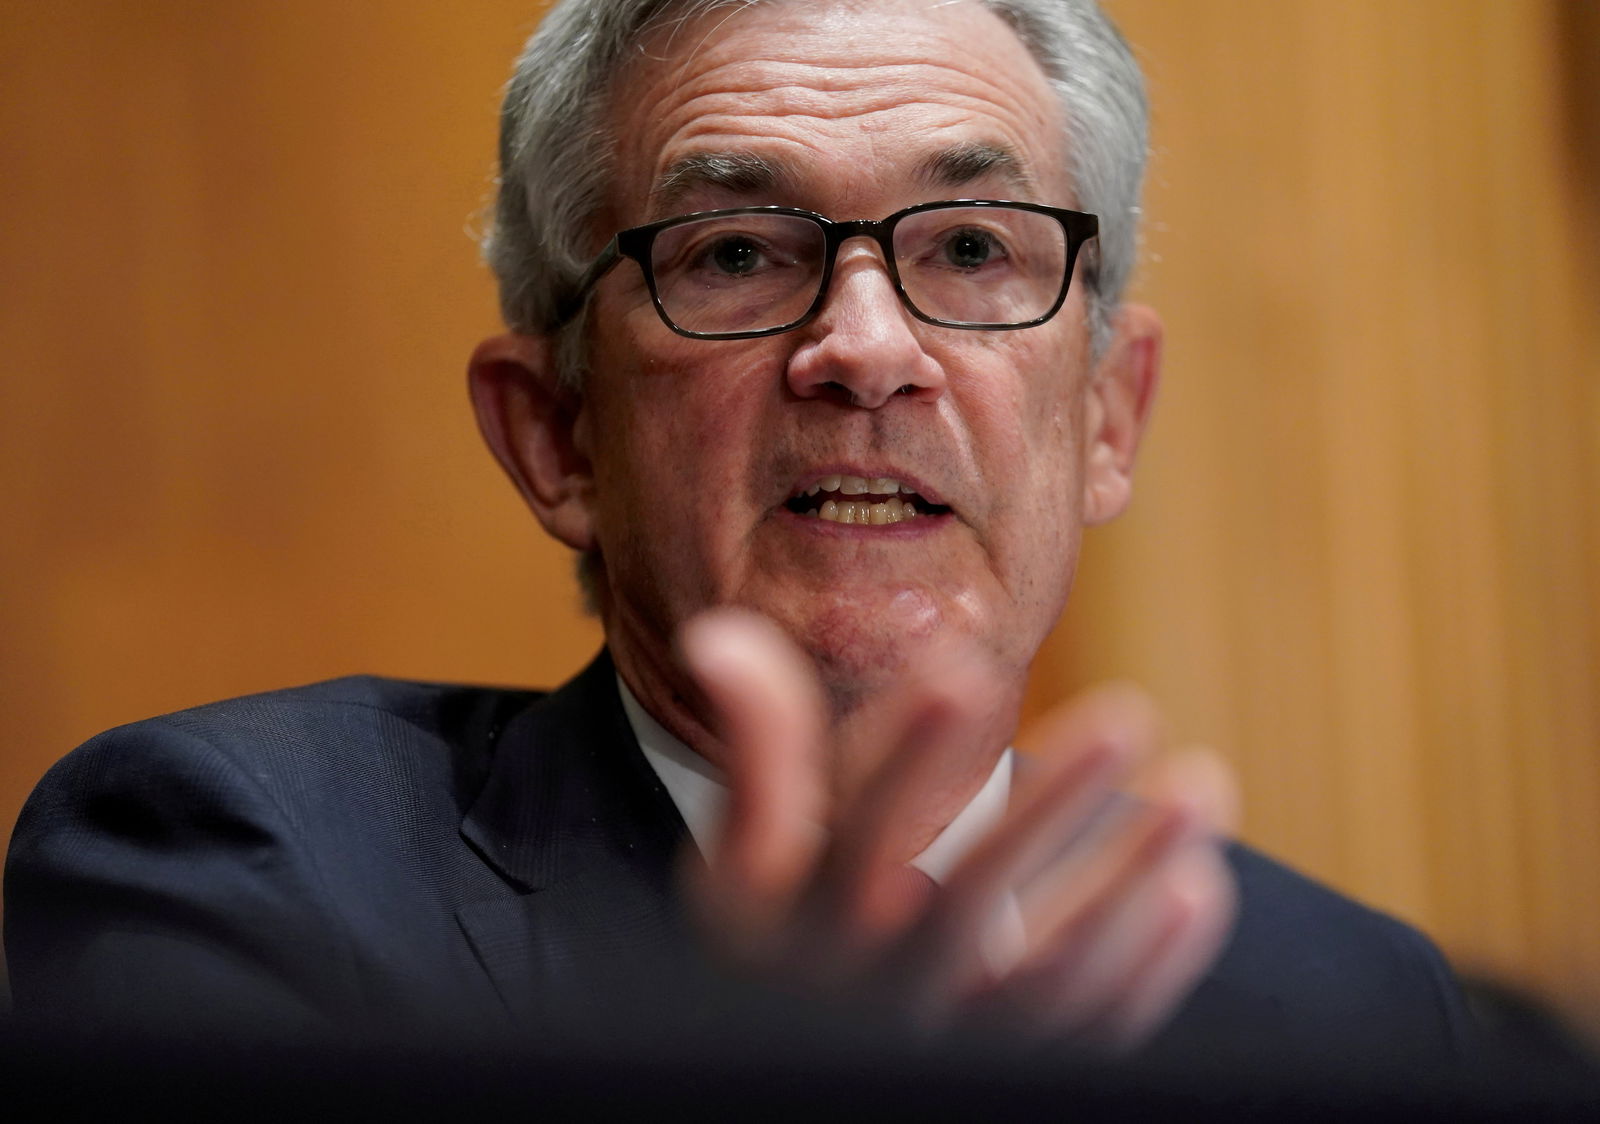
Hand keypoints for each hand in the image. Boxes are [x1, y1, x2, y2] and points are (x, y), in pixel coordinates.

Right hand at [677, 608, 1238, 1051]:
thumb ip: (760, 747)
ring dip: (1131, 883)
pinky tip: (1197, 888)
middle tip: (1129, 710)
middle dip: (1048, 807)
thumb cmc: (788, 925)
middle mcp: (882, 990)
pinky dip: (1151, 970)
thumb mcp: (756, 847)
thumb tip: (719, 634)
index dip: (906, 753)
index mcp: (807, 925)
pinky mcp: (1017, 1069)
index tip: (963, 661)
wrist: (809, 1051)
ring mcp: (957, 1040)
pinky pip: (1090, 1034)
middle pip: (968, 903)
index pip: (854, 835)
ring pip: (1051, 978)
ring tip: (1201, 786)